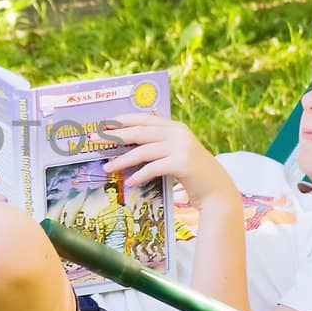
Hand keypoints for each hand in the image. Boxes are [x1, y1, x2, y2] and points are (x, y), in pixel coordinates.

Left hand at [101, 114, 235, 208]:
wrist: (217, 191)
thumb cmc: (191, 174)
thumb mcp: (174, 154)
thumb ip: (157, 146)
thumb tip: (126, 148)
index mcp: (174, 127)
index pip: (142, 119)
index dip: (121, 121)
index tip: (102, 125)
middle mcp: (178, 133)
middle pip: (139, 132)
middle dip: (114, 136)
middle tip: (94, 141)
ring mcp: (181, 147)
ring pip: (143, 151)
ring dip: (122, 160)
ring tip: (107, 167)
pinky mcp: (182, 163)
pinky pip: (153, 167)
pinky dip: (139, 175)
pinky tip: (129, 182)